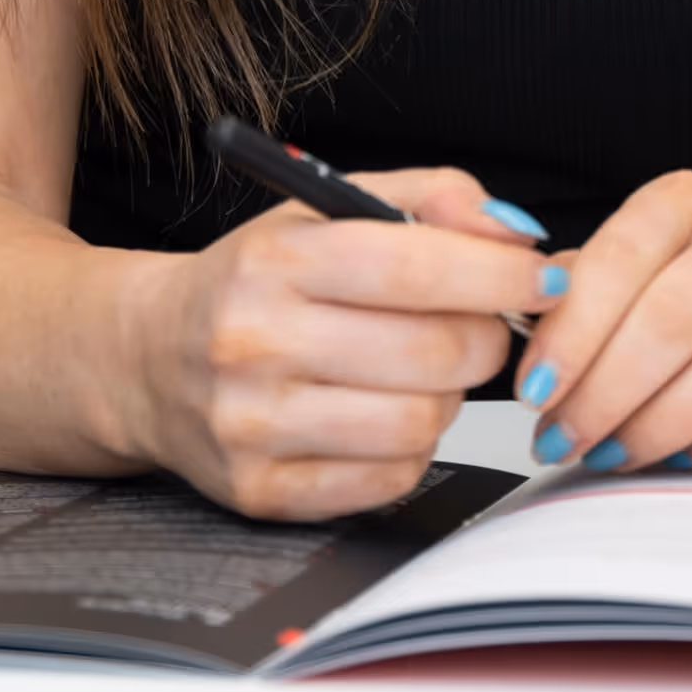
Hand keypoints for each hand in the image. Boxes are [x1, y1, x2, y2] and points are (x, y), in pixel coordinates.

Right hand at [121, 165, 558, 519]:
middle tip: (478, 328)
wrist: (146, 358)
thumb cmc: (257, 280)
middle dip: (484, 340)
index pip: (417, 267)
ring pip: (420, 424)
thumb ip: (430, 200)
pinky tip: (383, 415)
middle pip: (435, 354)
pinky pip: (390, 480)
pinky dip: (410, 450)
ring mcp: (252, 425)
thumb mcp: (327, 210)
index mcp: (275, 260)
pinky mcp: (260, 491)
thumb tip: (516, 235)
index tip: (545, 279)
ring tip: (420, 372)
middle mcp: (254, 342)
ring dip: (446, 399)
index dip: (503, 277)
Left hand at [512, 172, 691, 475]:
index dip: (571, 333)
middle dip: (605, 395)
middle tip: (566, 439)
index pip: (620, 258)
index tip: (536, 391)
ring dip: (658, 428)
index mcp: (684, 204)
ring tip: (615, 454)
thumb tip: (523, 336)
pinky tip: (684, 459)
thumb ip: (574, 290)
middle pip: (673, 321)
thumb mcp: (630, 263)